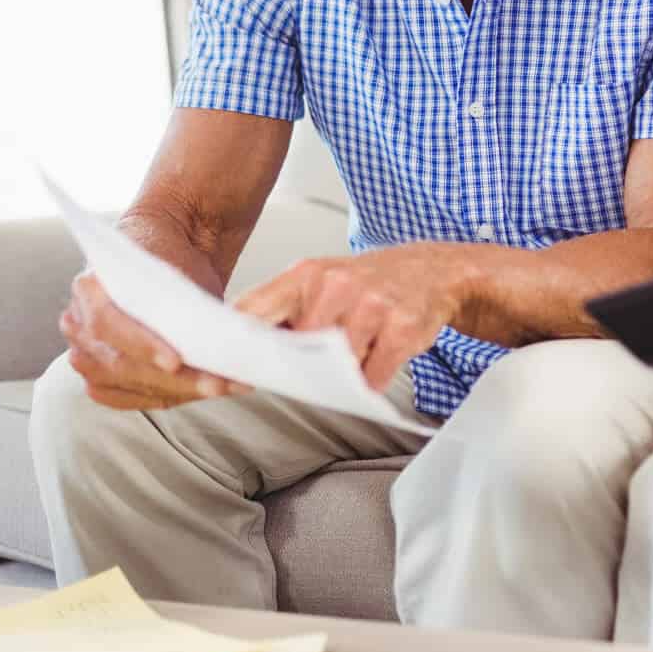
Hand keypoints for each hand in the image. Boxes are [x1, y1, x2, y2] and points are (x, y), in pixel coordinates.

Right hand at [60, 271, 247, 410]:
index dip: (141, 345)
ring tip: (222, 387)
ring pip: (128, 384)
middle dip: (173, 379)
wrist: (163, 253)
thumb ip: (175, 303)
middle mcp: (78, 323)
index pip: (106, 323)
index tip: (177, 361)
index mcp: (88, 287)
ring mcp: (86, 353)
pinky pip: (129, 398)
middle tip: (218, 383)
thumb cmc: (169, 258)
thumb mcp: (175, 270)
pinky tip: (200, 392)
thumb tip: (200, 341)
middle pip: (119, 364)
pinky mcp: (101, 377)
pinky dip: (167, 397)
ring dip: (178, 391)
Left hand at [235, 243, 465, 389]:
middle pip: (296, 347)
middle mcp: (337, 285)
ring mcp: (371, 305)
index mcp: (306, 274)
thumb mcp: (319, 283)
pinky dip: (370, 380)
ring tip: (356, 352)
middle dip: (298, 366)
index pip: (254, 311)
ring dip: (340, 374)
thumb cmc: (366, 284)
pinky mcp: (402, 328)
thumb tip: (240, 358)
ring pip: (335, 365)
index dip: (234, 349)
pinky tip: (377, 361)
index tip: (221, 375)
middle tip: (311, 366)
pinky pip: (372, 376)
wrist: (431, 271)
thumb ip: (281, 312)